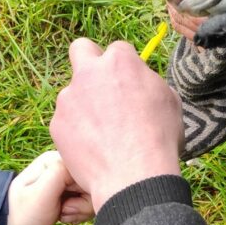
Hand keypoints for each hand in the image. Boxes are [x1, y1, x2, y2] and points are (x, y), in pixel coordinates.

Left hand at [7, 150, 93, 224]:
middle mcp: (64, 167)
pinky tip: (64, 218)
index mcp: (57, 160)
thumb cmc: (22, 214)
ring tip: (63, 216)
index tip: (68, 205)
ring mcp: (67, 181)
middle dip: (83, 203)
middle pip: (92, 183)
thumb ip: (62, 173)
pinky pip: (87, 202)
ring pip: (92, 195)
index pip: (88, 171)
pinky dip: (79, 214)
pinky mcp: (69, 194)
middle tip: (65, 212)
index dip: (85, 190)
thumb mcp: (41, 193)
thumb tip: (83, 165)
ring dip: (81, 210)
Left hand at [50, 39, 182, 211]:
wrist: (133, 175)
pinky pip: (66, 122)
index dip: (124, 67)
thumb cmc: (158, 139)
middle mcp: (89, 73)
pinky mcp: (56, 123)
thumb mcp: (169, 101)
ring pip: (73, 93)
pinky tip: (92, 148)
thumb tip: (141, 83)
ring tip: (103, 134)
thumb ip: (148, 83)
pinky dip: (76, 132)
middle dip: (89, 61)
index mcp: (120, 61)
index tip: (128, 82)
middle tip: (100, 84)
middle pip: (81, 49)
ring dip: (84, 106)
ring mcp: (68, 98)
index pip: (118, 50)